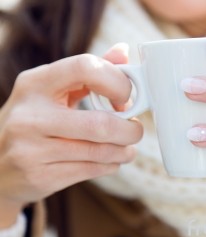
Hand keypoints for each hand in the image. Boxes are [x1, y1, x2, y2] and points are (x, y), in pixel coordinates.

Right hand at [0, 44, 142, 227]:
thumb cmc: (34, 121)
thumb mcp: (51, 91)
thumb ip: (88, 73)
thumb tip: (123, 52)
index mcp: (35, 83)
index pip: (84, 67)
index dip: (117, 82)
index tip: (126, 98)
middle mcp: (30, 115)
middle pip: (100, 124)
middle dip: (130, 130)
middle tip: (135, 130)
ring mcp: (31, 149)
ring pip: (100, 151)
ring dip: (124, 151)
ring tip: (127, 148)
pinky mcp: (40, 176)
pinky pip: (91, 170)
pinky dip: (111, 165)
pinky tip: (111, 160)